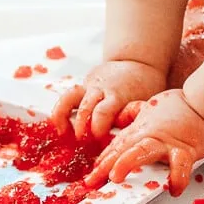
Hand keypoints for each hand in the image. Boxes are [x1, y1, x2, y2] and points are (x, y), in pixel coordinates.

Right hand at [51, 60, 165, 139]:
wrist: (137, 60)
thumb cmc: (144, 85)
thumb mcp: (145, 100)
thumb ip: (135, 118)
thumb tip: (133, 140)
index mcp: (117, 95)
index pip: (103, 111)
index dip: (98, 127)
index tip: (98, 140)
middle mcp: (100, 89)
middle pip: (85, 108)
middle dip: (81, 127)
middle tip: (81, 142)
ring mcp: (89, 86)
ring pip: (69, 98)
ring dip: (63, 117)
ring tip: (62, 133)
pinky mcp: (83, 85)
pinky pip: (68, 97)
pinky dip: (61, 111)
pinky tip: (59, 125)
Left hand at [84, 89, 203, 195]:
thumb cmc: (181, 106)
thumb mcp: (150, 105)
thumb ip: (134, 113)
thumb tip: (120, 119)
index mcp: (141, 128)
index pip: (117, 145)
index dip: (103, 159)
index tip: (93, 172)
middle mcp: (150, 135)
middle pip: (123, 148)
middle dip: (105, 165)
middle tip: (92, 180)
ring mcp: (166, 142)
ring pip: (143, 150)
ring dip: (127, 162)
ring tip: (116, 176)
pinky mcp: (186, 149)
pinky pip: (180, 164)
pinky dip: (177, 176)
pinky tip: (173, 188)